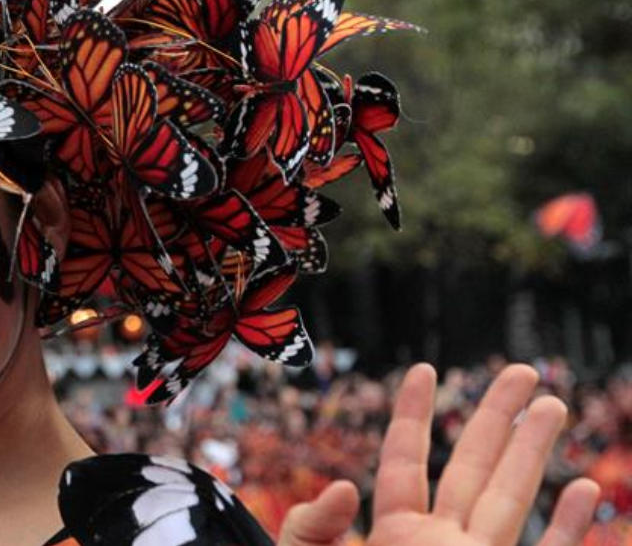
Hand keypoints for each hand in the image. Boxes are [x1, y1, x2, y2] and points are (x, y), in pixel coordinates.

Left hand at [277, 364, 599, 545]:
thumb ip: (312, 528)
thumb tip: (343, 483)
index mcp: (391, 534)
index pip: (404, 459)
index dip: (414, 414)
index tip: (426, 370)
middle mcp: (440, 545)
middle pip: (472, 467)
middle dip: (497, 418)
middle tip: (523, 372)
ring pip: (511, 501)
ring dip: (535, 456)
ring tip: (552, 406)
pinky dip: (567, 529)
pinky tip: (584, 492)